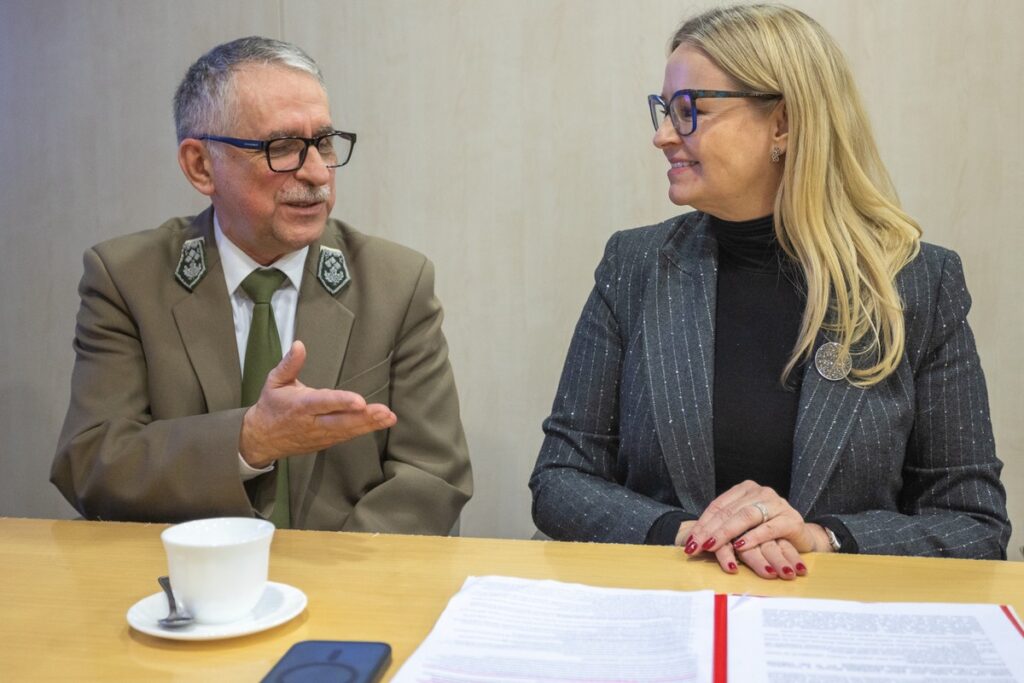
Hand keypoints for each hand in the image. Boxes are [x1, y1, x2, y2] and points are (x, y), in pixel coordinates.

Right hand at [239, 341, 396, 466]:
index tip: (359, 401)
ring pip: (347, 430)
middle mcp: (312, 422)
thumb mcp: (275, 382)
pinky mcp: (327, 441)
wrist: (262, 438)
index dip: (341, 402)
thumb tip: (299, 344)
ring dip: (369, 424)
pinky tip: (382, 423)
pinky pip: (347, 436)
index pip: (323, 403)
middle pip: (341, 421)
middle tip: (384, 412)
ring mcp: (321, 435)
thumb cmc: (272, 405)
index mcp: (300, 405)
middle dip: (363, 417)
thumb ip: (289, 364)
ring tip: (388, 417)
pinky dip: (364, 430)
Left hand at [677, 481, 833, 578]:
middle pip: (729, 511)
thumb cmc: (767, 532)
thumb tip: (694, 540)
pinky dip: (753, 537)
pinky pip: (769, 528)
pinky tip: (740, 546)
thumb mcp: (743, 527)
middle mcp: (761, 492)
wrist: (801, 538)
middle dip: (709, 531)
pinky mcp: (791, 520)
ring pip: (746, 516)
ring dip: (726, 533)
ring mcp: (777, 504)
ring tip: (711, 546)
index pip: (718, 506)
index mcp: (746, 490)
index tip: (689, 542)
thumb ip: (723, 527)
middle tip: (696, 547)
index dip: (702, 524)